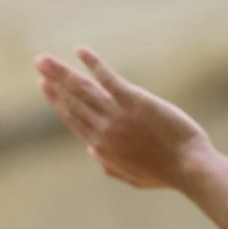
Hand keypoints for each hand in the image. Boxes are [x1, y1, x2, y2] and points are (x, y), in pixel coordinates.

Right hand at [35, 47, 212, 190]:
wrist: (188, 167)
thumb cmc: (165, 174)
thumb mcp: (133, 177)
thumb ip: (108, 165)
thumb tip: (90, 151)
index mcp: (101, 146)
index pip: (72, 117)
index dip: (56, 99)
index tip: (44, 85)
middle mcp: (103, 129)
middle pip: (72, 99)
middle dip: (53, 80)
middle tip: (39, 63)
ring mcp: (117, 114)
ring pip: (82, 89)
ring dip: (62, 71)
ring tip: (45, 59)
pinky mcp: (134, 101)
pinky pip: (108, 79)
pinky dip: (92, 64)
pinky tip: (80, 50)